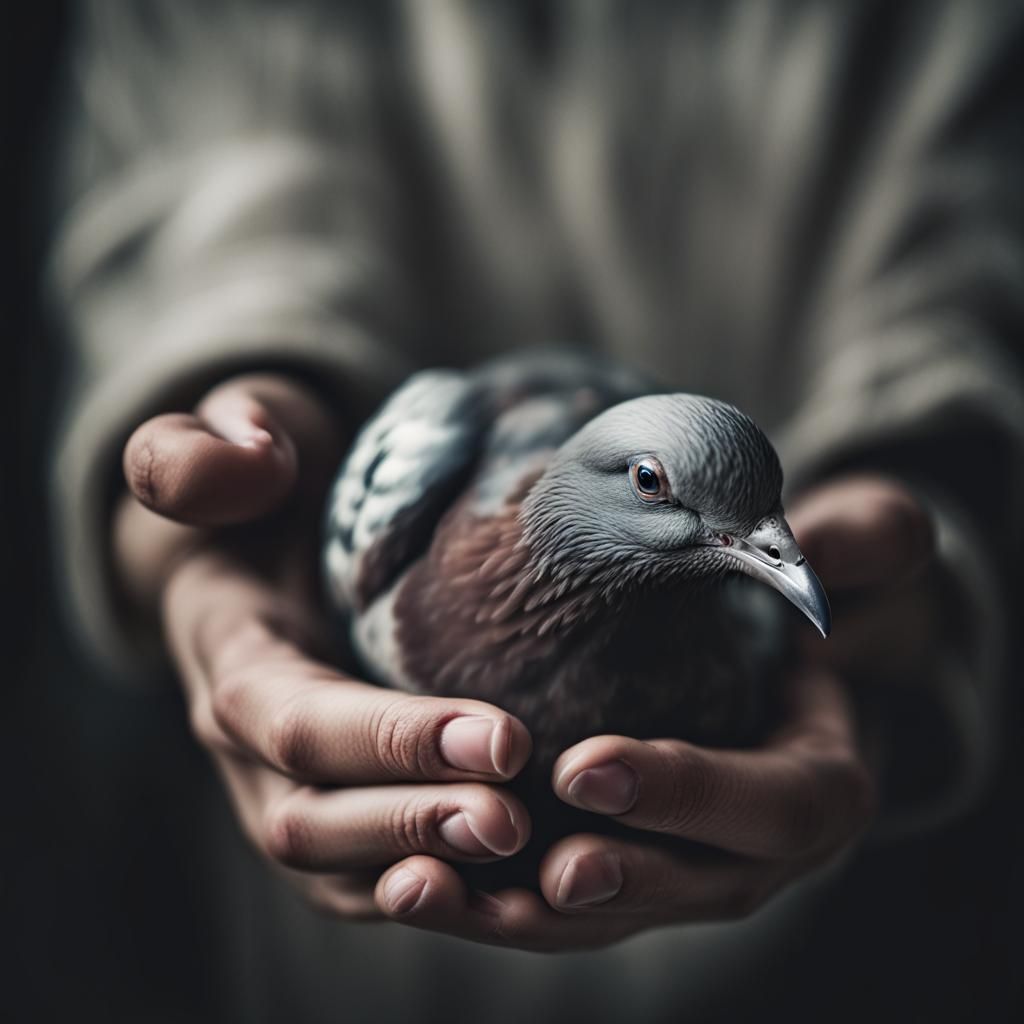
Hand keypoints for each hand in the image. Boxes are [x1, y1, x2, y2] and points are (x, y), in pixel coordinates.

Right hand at [115, 374, 532, 917]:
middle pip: (308, 816)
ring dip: (425, 872)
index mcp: (229, 652)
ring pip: (335, 870)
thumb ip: (208, 447)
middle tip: (516, 816)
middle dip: (413, 820)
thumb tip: (251, 461)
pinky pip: (365, 878)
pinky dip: (429, 894)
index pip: (295, 719)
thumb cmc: (267, 482)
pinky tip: (511, 887)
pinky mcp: (331, 803)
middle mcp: (244, 740)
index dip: (388, 739)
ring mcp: (281, 784)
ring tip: (524, 857)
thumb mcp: (234, 436)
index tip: (501, 735)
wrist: (262, 539)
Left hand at [373, 475, 931, 949]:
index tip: (590, 767)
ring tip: (429, 889)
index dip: (690, 796)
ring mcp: (677, 867)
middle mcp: (749, 849)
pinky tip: (413, 879)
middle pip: (687, 887)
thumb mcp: (851, 565)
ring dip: (518, 914)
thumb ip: (863, 546)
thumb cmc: (810, 606)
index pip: (774, 807)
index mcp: (818, 786)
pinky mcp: (613, 862)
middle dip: (610, 878)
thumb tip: (840, 544)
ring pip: (602, 913)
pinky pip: (551, 899)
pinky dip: (486, 898)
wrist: (772, 659)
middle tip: (531, 863)